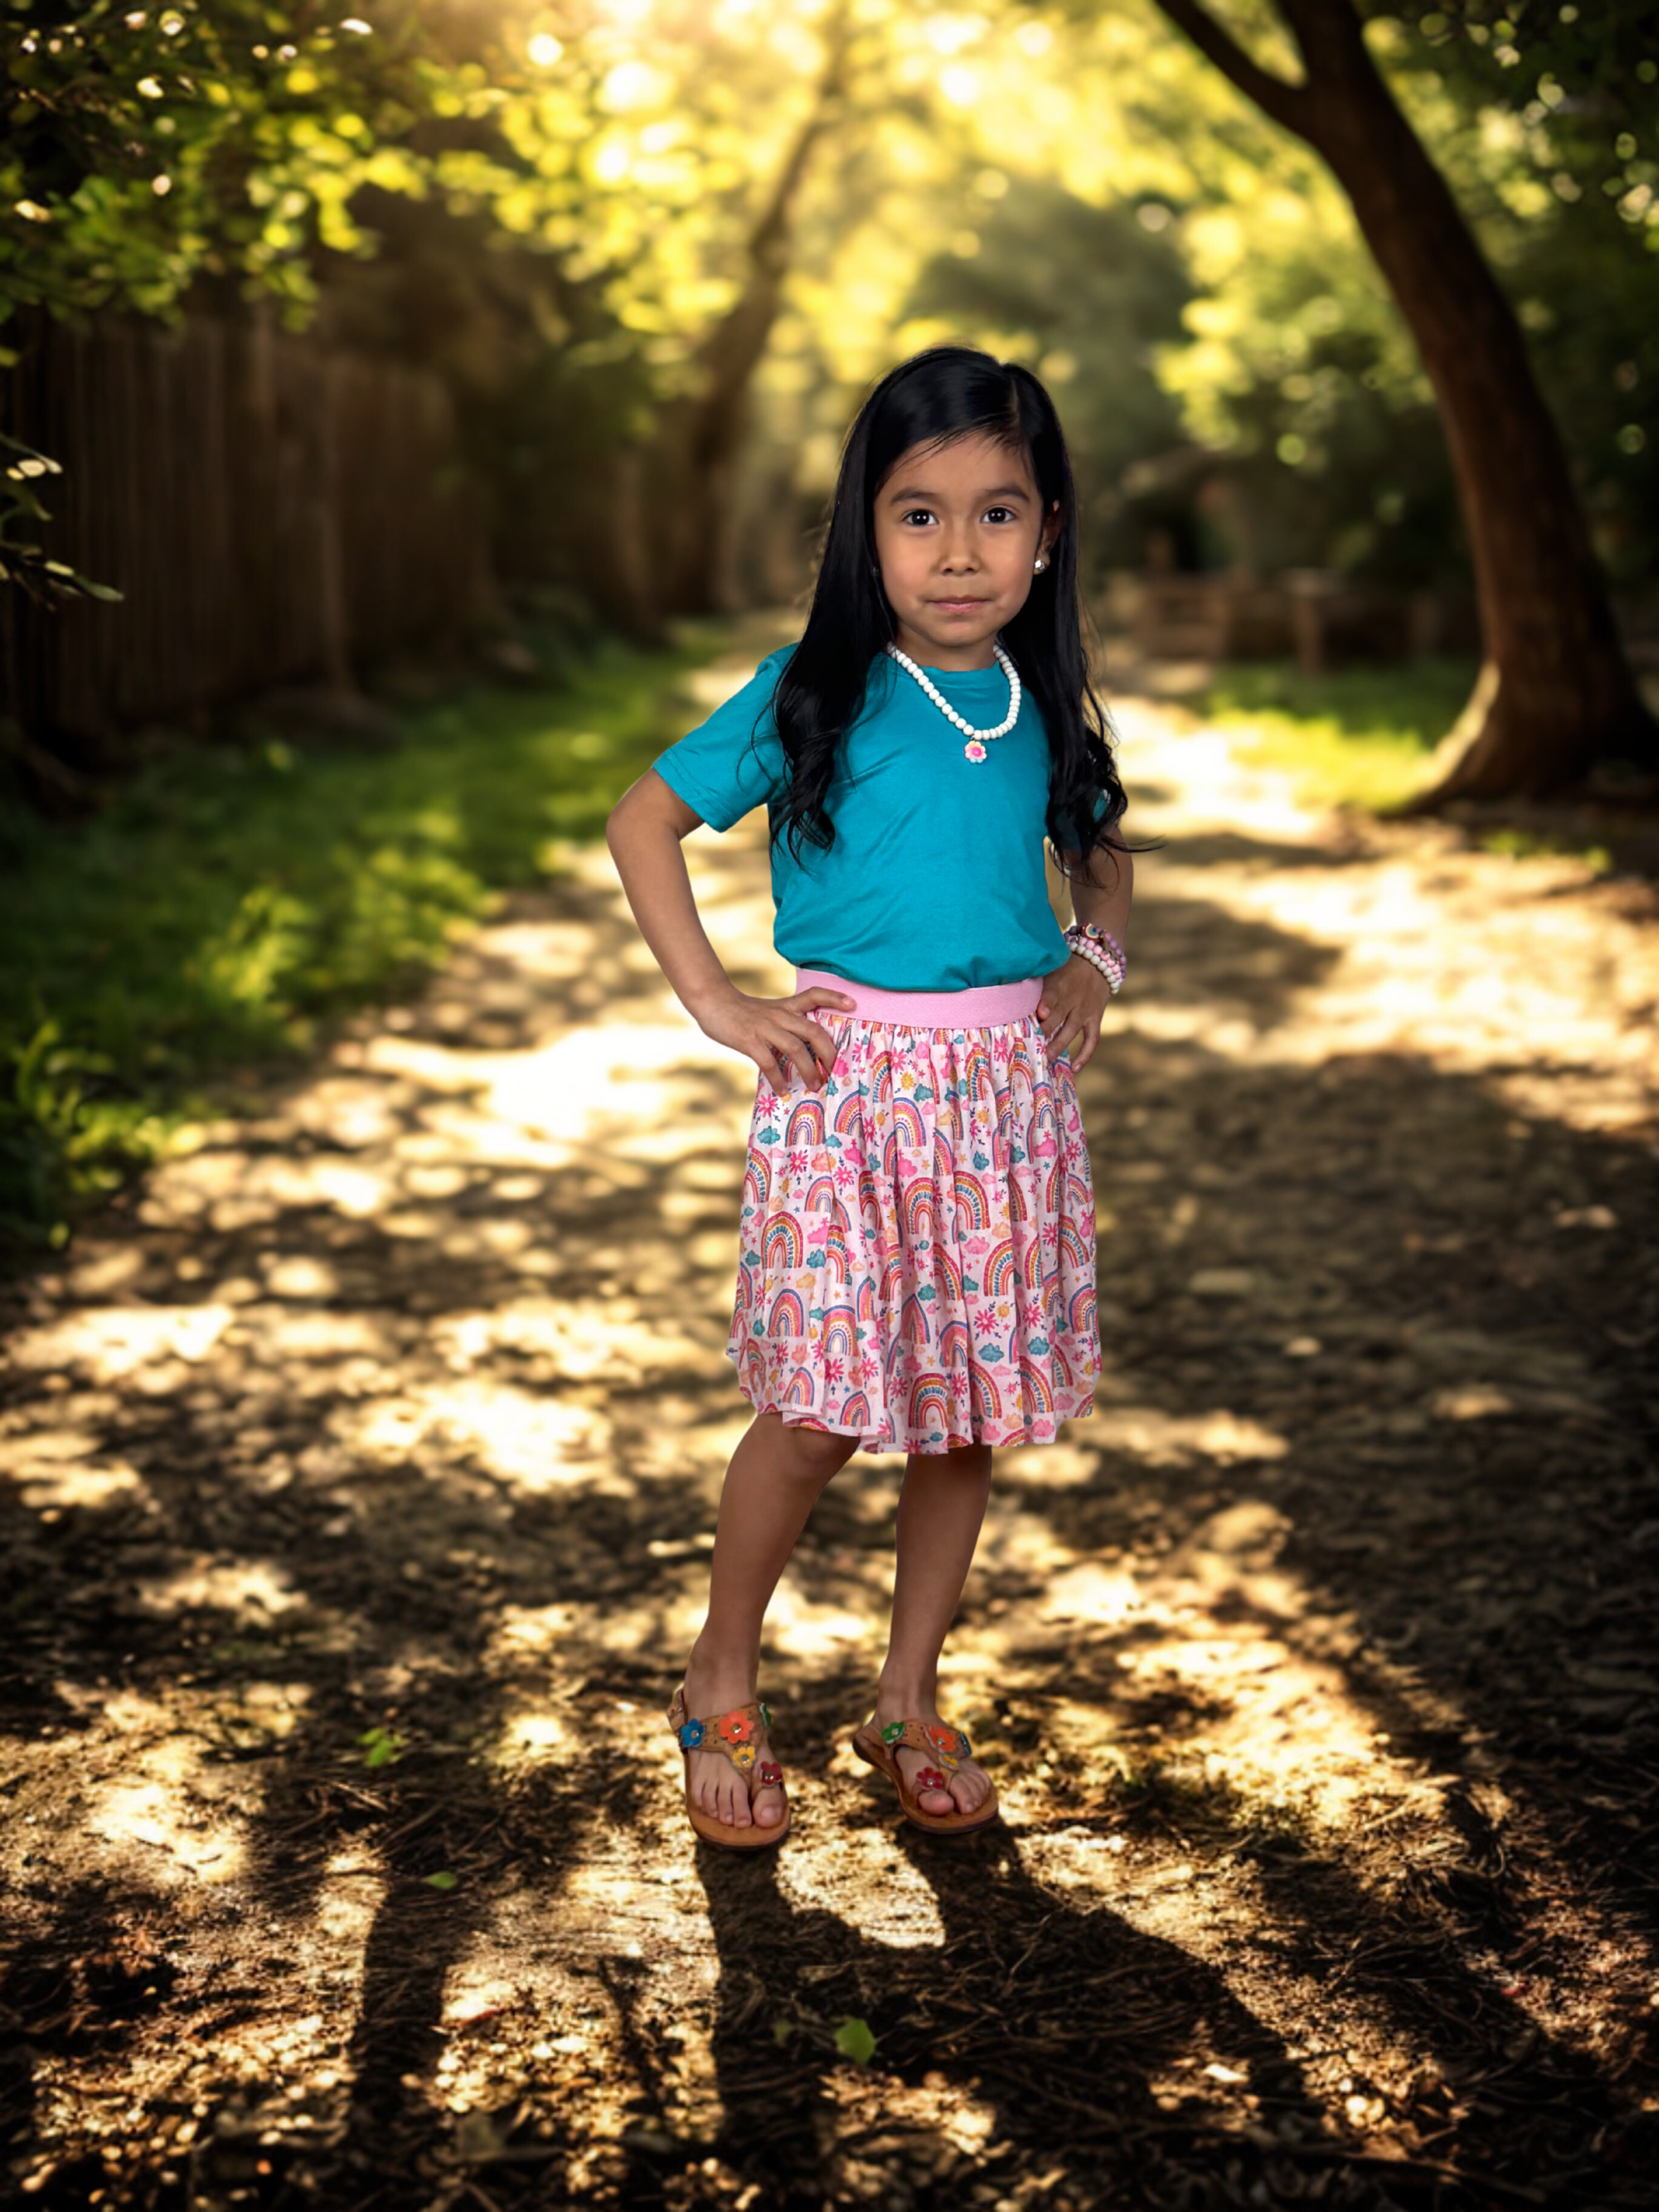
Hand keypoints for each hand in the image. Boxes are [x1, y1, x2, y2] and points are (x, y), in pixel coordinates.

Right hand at [695, 984, 856, 1091]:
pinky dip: (778, 1079)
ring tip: (815, 1085)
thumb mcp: (769, 1011)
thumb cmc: (743, 1012)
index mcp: (786, 1006)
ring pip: (796, 1049)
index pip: (815, 995)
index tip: (853, 1004)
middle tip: (835, 1071)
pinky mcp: (750, 1041)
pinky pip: (769, 1063)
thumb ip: (786, 1024)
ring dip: (808, 1070)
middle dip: (828, 1054)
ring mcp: (765, 1028)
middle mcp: (780, 1015)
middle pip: (814, 1032)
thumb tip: (804, 1051)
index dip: (834, 998)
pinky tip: (782, 1090)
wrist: (713, 1002)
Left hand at [1037, 955, 1110, 1071]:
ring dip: (1059, 1045)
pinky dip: (1085, 1055)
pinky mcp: (1095, 1019)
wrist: (1097, 963)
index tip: (1040, 1015)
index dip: (1047, 1004)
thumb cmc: (1064, 969)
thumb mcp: (1051, 970)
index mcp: (1060, 984)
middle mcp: (1073, 998)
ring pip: (1072, 1030)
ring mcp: (1085, 1010)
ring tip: (1046, 1058)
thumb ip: (1036, 984)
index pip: (1052, 994)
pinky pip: (1092, 1039)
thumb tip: (1010, 998)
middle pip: (1059, 1017)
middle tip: (1032, 1046)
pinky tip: (1074, 1068)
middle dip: (1046, 1031)